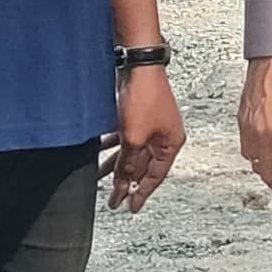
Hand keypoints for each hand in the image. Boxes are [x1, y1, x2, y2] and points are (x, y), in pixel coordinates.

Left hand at [107, 64, 184, 211]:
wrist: (138, 65)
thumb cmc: (145, 96)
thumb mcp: (134, 138)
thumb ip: (128, 163)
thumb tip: (123, 182)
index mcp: (171, 144)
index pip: (156, 177)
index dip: (141, 193)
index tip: (131, 206)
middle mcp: (163, 135)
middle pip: (143, 166)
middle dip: (126, 181)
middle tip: (114, 198)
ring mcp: (151, 124)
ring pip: (132, 152)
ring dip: (116, 164)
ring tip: (101, 176)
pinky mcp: (138, 114)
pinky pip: (126, 137)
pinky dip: (114, 146)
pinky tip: (100, 150)